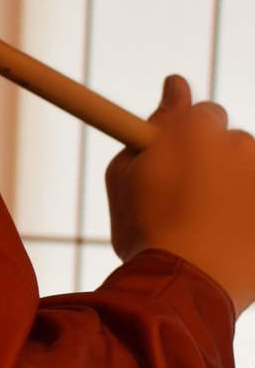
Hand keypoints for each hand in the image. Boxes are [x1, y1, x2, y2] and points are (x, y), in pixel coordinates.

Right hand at [106, 75, 254, 312]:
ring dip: (237, 188)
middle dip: (215, 162)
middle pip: (233, 142)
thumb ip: (154, 124)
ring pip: (252, 171)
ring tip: (212, 225)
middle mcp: (241, 146)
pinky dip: (246, 212)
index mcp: (198, 131)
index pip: (203, 112)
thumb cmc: (145, 228)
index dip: (186, 136)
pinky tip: (232, 236)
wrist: (185, 286)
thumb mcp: (126, 174)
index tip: (175, 161)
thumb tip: (177, 81)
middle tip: (189, 199)